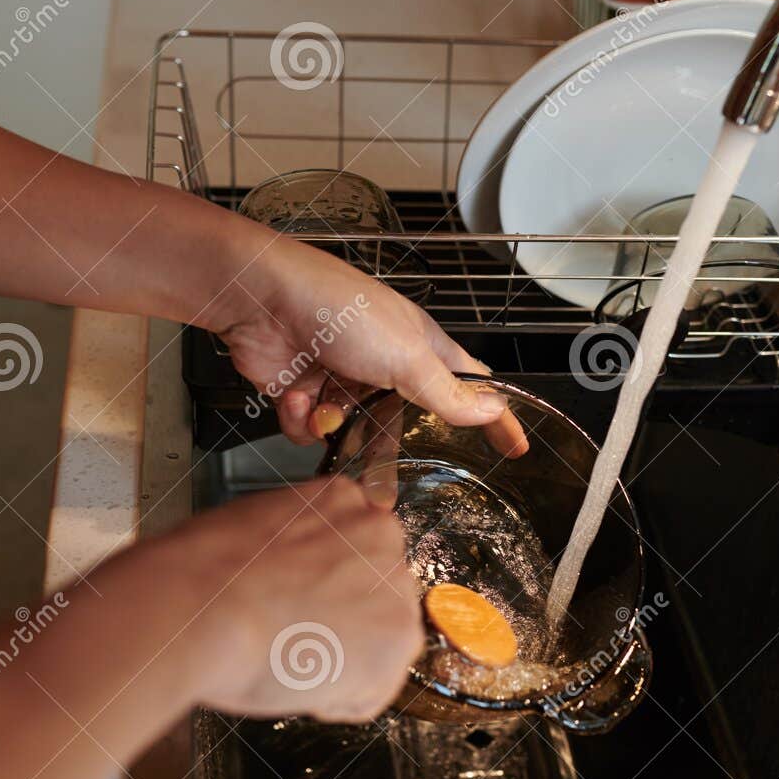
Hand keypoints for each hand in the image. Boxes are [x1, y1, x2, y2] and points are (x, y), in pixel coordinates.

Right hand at [173, 476, 422, 721]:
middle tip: (293, 636)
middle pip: (375, 597)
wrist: (202, 607)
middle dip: (341, 624)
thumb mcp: (253, 527)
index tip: (300, 603)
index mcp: (344, 502)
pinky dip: (337, 701)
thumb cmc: (206, 575)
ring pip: (378, 645)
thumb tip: (297, 571)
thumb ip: (296, 545)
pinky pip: (372, 689)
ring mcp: (396, 589)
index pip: (356, 551)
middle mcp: (382, 538)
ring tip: (289, 656)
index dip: (324, 589)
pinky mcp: (397, 642)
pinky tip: (298, 681)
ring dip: (340, 663)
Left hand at [222, 230, 528, 454]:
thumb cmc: (339, 309)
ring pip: (353, 432)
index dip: (494, 416)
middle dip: (386, 447)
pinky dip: (302, 420)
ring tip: (325, 408)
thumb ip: (448, 393)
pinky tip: (295, 398)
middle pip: (403, 422)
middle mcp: (383, 364)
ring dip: (337, 428)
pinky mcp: (303, 391)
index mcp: (419, 347)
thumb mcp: (407, 356)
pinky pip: (312, 429)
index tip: (515, 447)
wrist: (263, 300)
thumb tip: (493, 412)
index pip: (470, 387)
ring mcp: (341, 378)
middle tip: (383, 477)